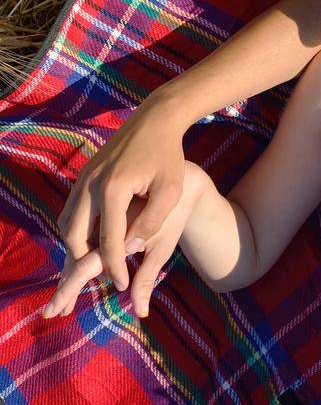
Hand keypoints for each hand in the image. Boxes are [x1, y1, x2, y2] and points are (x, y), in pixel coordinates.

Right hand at [43, 162, 206, 321]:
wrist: (155, 119)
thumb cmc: (167, 155)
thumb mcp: (169, 190)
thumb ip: (151, 222)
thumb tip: (131, 250)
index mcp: (113, 189)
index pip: (108, 240)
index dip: (115, 267)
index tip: (124, 284)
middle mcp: (91, 184)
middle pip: (75, 237)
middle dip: (87, 262)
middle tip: (106, 275)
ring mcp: (83, 178)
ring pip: (67, 224)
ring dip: (77, 247)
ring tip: (98, 262)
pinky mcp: (83, 175)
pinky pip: (71, 210)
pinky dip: (78, 230)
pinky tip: (95, 240)